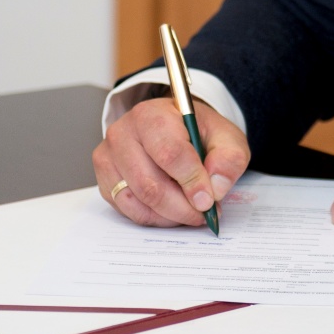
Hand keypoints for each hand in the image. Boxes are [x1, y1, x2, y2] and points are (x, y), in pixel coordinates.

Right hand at [92, 98, 249, 226]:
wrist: (175, 130)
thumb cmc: (198, 132)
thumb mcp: (225, 137)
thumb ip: (228, 158)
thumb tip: (216, 187)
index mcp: (152, 115)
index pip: (169, 153)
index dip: (192, 181)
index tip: (209, 200)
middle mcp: (122, 134)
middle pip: (150, 184)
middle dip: (182, 206)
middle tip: (204, 213)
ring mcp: (108, 158)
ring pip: (138, 201)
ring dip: (170, 215)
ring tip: (192, 211)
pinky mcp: (105, 180)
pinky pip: (128, 210)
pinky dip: (155, 218)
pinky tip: (173, 211)